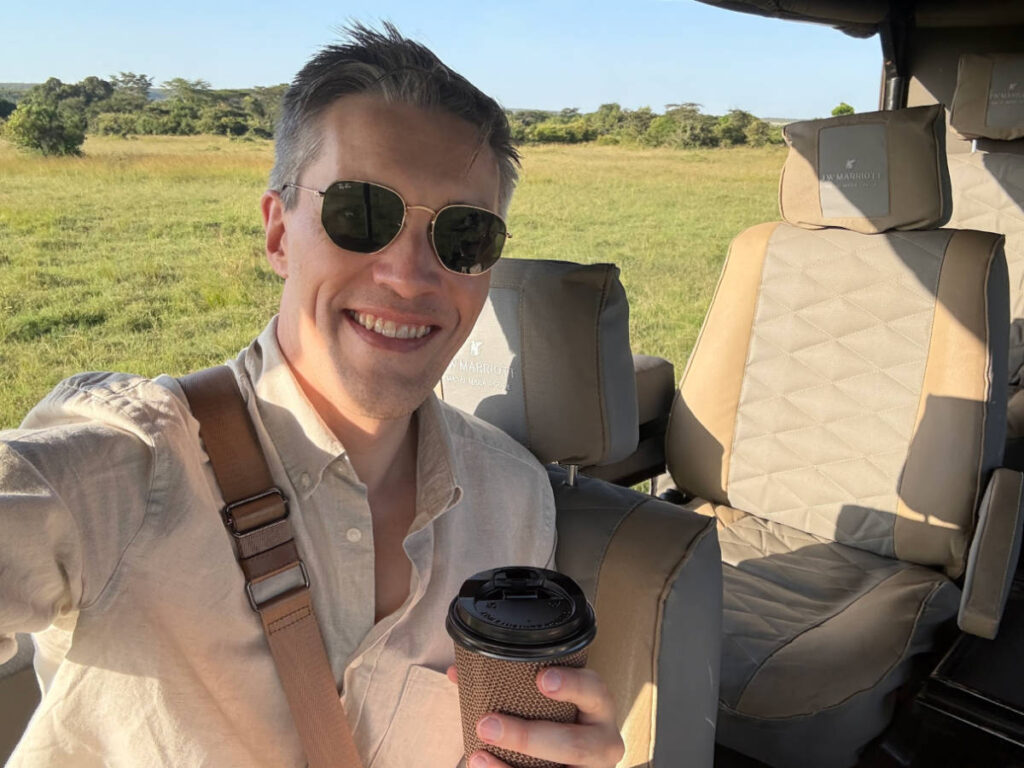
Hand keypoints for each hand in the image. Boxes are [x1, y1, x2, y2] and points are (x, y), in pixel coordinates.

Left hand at [446, 665, 624, 767]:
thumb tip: (457, 672)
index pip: (594, 690)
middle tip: (488, 724)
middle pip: (574, 744)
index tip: (542, 678)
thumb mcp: (547, 700)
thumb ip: (509, 685)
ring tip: (478, 757)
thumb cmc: (559, 719)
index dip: (572, 685)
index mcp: (599, 708)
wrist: (575, 757)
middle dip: (528, 737)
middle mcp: (604, 743)